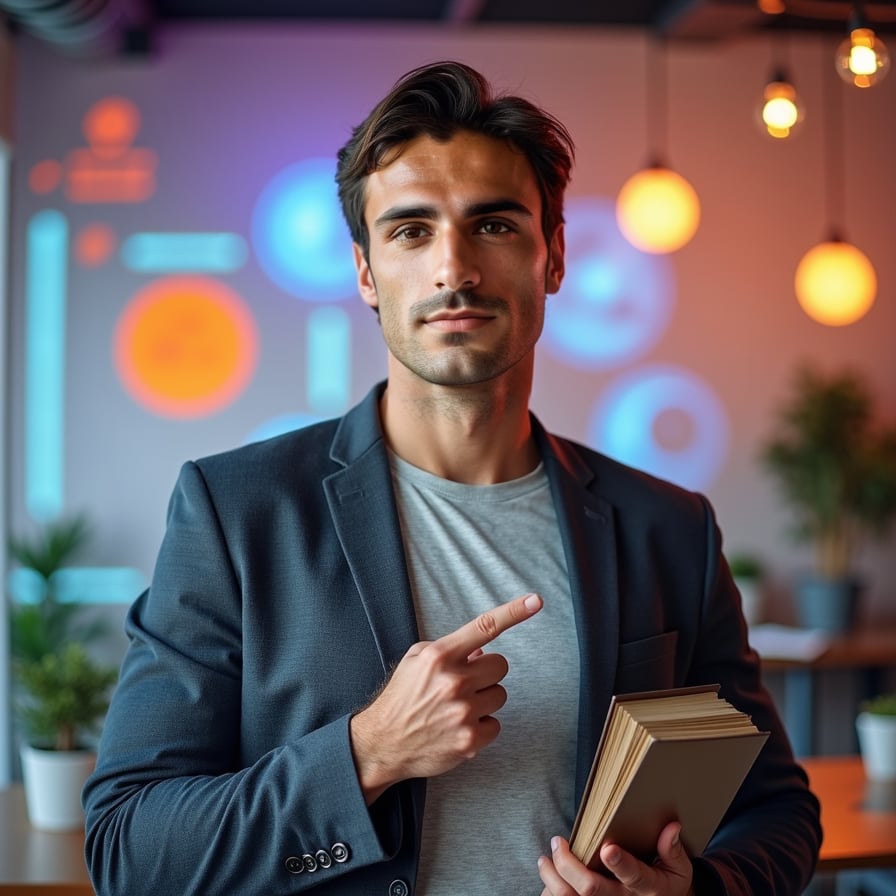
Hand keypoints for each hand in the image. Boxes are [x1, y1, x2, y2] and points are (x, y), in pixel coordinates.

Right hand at [350, 592, 542, 803]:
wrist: (383, 744)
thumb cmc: (402, 698)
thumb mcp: (416, 661)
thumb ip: (450, 650)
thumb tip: (482, 652)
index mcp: (439, 656)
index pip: (484, 627)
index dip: (513, 612)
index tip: (536, 600)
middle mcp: (453, 681)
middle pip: (500, 666)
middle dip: (486, 673)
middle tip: (464, 685)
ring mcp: (463, 712)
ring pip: (500, 695)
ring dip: (484, 700)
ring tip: (456, 709)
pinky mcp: (470, 740)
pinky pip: (495, 725)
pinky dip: (481, 727)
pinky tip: (459, 728)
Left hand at [537, 824, 693, 895]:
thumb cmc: (667, 884)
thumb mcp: (678, 869)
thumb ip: (672, 850)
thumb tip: (671, 828)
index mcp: (648, 887)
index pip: (633, 875)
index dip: (620, 863)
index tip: (607, 847)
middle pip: (591, 889)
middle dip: (569, 864)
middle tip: (557, 842)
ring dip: (552, 879)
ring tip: (545, 860)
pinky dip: (552, 892)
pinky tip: (549, 879)